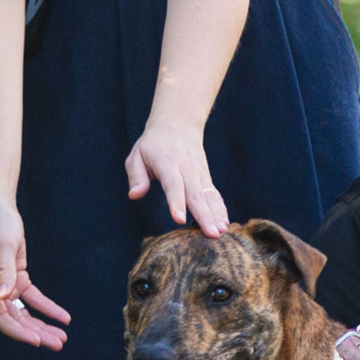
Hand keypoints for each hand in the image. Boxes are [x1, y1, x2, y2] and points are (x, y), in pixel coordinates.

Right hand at [0, 203, 72, 348]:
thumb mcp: (3, 245)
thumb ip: (4, 272)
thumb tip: (3, 297)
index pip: (0, 316)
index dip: (17, 331)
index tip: (37, 340)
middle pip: (15, 320)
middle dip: (36, 333)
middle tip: (58, 344)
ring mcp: (6, 285)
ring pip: (24, 313)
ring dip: (42, 326)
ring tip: (62, 338)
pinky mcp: (18, 279)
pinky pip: (33, 299)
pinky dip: (48, 308)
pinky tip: (63, 317)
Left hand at [122, 117, 226, 234]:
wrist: (178, 125)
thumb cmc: (152, 145)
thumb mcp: (137, 155)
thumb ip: (136, 176)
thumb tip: (134, 195)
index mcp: (167, 163)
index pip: (173, 185)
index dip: (176, 202)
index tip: (179, 220)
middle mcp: (187, 169)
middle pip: (196, 194)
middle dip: (204, 215)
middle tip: (211, 234)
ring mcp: (199, 173)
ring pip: (209, 196)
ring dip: (216, 215)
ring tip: (221, 232)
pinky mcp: (206, 178)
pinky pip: (214, 195)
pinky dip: (220, 209)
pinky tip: (225, 225)